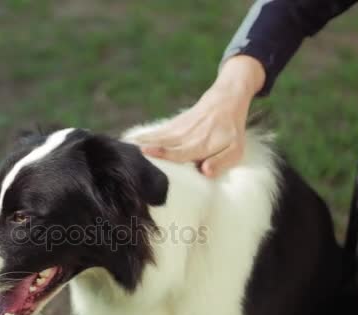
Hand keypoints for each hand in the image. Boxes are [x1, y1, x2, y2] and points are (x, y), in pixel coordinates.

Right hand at [135, 56, 265, 176]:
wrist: (226, 99)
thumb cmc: (231, 130)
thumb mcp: (235, 150)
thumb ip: (221, 162)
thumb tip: (204, 171)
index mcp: (200, 145)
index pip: (179, 152)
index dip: (163, 152)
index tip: (146, 151)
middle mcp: (186, 137)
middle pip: (161, 145)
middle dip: (143, 150)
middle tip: (124, 157)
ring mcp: (177, 129)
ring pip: (155, 137)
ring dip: (139, 143)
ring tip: (121, 150)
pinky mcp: (173, 124)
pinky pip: (156, 132)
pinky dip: (142, 136)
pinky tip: (129, 141)